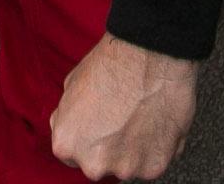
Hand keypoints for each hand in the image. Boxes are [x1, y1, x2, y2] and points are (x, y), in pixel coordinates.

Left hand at [50, 34, 199, 179]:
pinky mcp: (154, 167)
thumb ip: (66, 116)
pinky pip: (153, 162)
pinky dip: (157, 148)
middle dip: (109, 147)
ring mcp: (124, 168)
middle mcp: (92, 164)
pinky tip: (156, 122)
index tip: (101, 126)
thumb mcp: (71, 85)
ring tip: (142, 118)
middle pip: (99, 164)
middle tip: (123, 120)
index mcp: (66, 144)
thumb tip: (68, 126)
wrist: (150, 55)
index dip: (88, 138)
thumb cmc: (111, 64)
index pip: (73, 155)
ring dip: (134, 150)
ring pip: (128, 165)